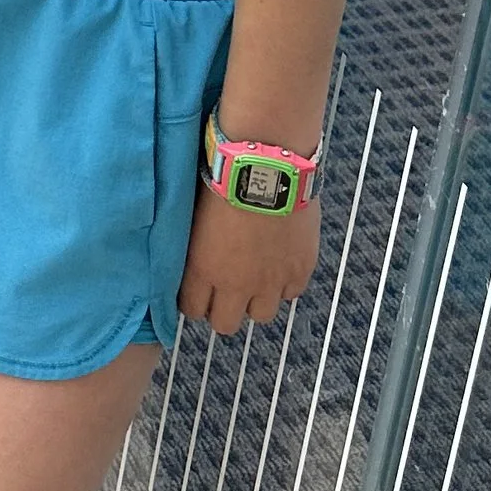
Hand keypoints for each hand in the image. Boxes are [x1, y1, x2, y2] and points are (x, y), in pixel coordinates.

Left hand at [178, 184, 320, 333]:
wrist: (266, 166)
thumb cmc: (224, 179)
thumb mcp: (195, 216)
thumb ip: (196, 249)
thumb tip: (194, 260)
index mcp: (202, 268)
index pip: (192, 310)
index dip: (195, 303)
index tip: (199, 292)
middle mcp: (235, 283)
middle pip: (224, 324)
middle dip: (222, 310)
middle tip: (226, 291)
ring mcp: (270, 281)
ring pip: (260, 315)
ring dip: (256, 300)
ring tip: (256, 277)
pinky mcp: (298, 270)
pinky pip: (290, 294)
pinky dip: (284, 283)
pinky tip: (279, 262)